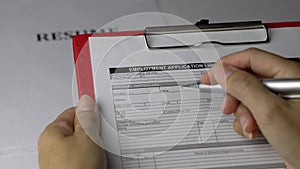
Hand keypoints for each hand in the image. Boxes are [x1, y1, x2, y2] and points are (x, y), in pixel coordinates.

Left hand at [38, 95, 106, 168]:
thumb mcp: (87, 138)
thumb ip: (87, 118)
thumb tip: (86, 102)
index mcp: (51, 133)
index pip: (73, 112)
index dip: (89, 111)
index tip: (99, 111)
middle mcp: (51, 147)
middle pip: (78, 130)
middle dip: (92, 133)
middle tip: (100, 137)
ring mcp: (60, 160)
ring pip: (83, 146)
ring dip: (94, 148)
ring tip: (99, 155)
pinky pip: (83, 158)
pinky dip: (92, 159)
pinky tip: (97, 163)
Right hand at [201, 48, 299, 167]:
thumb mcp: (270, 111)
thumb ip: (245, 87)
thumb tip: (225, 72)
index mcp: (288, 75)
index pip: (250, 58)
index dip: (227, 65)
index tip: (210, 76)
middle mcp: (284, 85)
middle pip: (246, 79)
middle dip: (234, 96)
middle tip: (228, 106)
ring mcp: (279, 101)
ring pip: (247, 97)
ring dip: (242, 113)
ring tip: (250, 126)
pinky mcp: (275, 115)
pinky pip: (252, 110)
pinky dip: (247, 121)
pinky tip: (254, 130)